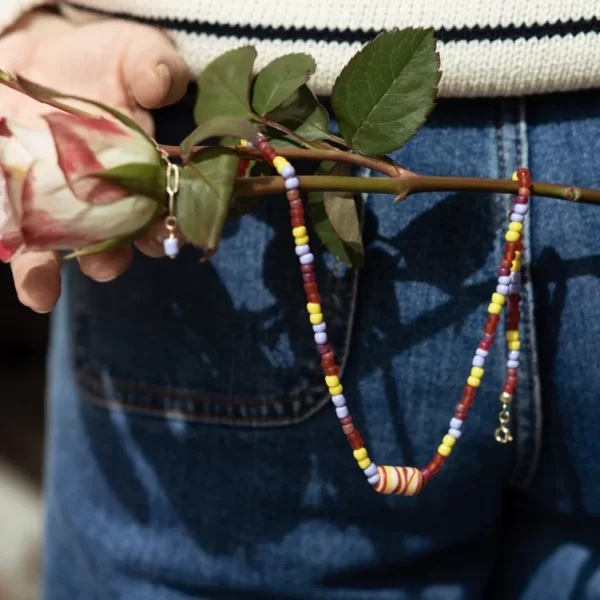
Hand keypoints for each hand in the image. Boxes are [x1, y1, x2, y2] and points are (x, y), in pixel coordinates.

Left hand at [0, 10, 189, 311]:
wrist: (43, 56)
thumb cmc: (101, 59)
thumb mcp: (134, 53)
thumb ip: (155, 67)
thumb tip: (160, 86)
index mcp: (143, 175)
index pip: (160, 209)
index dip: (168, 224)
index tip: (170, 231)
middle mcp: (103, 200)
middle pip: (109, 240)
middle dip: (111, 257)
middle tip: (109, 265)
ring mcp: (56, 202)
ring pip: (52, 248)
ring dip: (47, 273)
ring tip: (40, 291)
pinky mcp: (13, 199)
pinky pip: (8, 233)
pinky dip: (7, 253)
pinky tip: (4, 264)